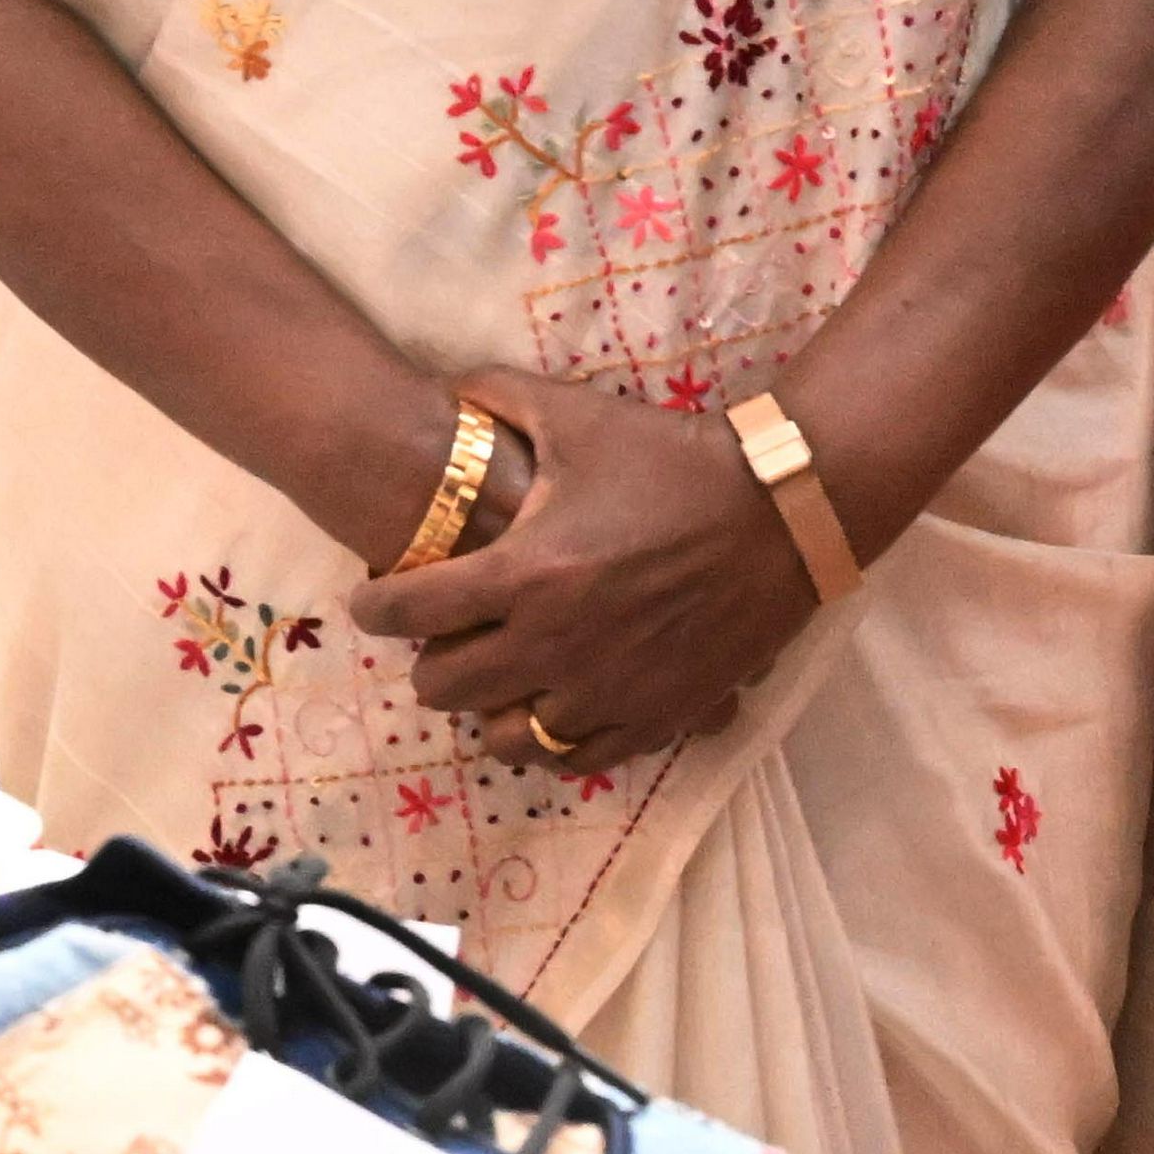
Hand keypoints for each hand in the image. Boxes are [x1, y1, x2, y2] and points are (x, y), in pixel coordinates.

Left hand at [347, 368, 817, 778]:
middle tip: (438, 639)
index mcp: (526, 573)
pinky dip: (553, 743)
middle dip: (427, 663)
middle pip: (445, 688)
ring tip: (495, 679)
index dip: (374, 610)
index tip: (372, 603)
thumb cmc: (671, 460)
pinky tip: (549, 712)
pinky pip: (579, 759)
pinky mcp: (658, 716)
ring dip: (488, 711)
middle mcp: (557, 645)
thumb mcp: (574, 413)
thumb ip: (493, 397)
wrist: (781, 512)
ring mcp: (609, 690)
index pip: (408, 613)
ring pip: (508, 739)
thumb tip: (441, 393)